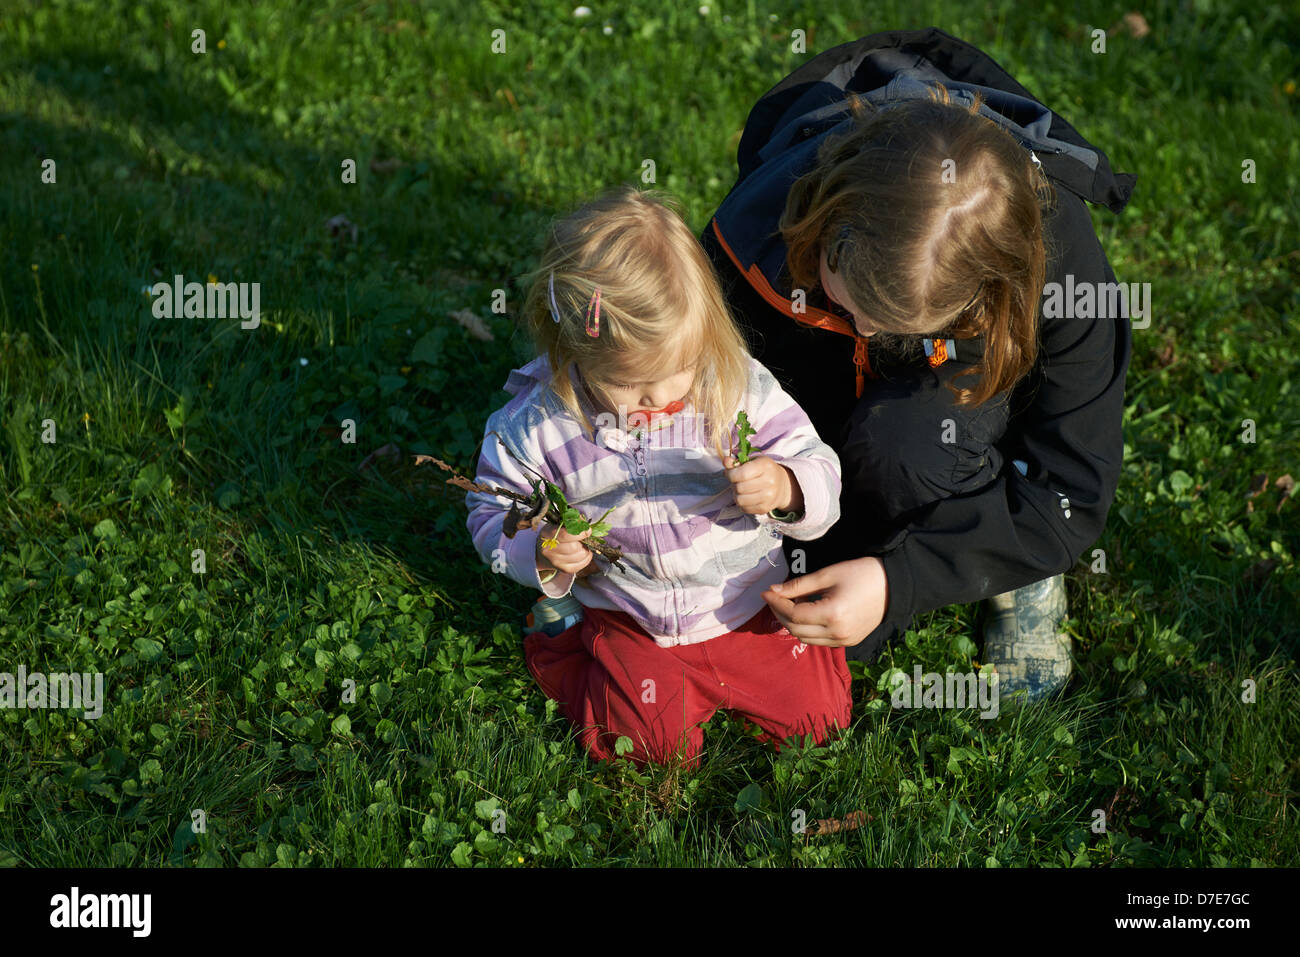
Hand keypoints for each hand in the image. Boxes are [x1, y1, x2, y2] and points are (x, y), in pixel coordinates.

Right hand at [535, 522, 593, 574]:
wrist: (542, 552)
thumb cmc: (553, 535)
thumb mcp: (557, 524)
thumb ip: (571, 521)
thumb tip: (584, 523)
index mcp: (546, 534)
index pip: (566, 534)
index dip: (580, 532)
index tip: (587, 530)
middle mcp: (548, 550)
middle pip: (574, 547)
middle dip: (583, 542)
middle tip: (583, 538)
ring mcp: (555, 561)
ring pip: (580, 556)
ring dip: (586, 550)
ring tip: (582, 545)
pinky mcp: (563, 569)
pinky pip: (580, 565)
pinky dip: (586, 558)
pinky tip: (584, 553)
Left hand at [722, 454, 802, 514]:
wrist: (782, 486)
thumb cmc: (763, 471)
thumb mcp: (752, 462)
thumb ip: (736, 462)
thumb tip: (725, 461)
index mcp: (766, 466)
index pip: (742, 474)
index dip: (731, 474)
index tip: (730, 474)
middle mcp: (770, 481)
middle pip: (740, 488)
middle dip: (734, 485)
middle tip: (737, 482)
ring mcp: (769, 496)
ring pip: (740, 500)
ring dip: (736, 495)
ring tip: (740, 491)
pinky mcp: (765, 508)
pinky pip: (744, 509)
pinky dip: (742, 504)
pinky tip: (746, 497)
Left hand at [761, 557, 888, 646]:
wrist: (893, 586)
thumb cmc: (861, 574)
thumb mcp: (827, 574)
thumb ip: (799, 585)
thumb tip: (774, 590)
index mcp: (832, 614)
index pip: (794, 615)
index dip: (777, 603)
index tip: (767, 592)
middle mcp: (837, 633)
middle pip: (796, 630)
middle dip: (780, 614)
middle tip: (774, 597)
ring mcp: (844, 641)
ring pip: (805, 638)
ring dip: (792, 624)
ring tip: (788, 605)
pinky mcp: (848, 642)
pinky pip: (819, 640)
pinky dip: (807, 629)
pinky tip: (805, 613)